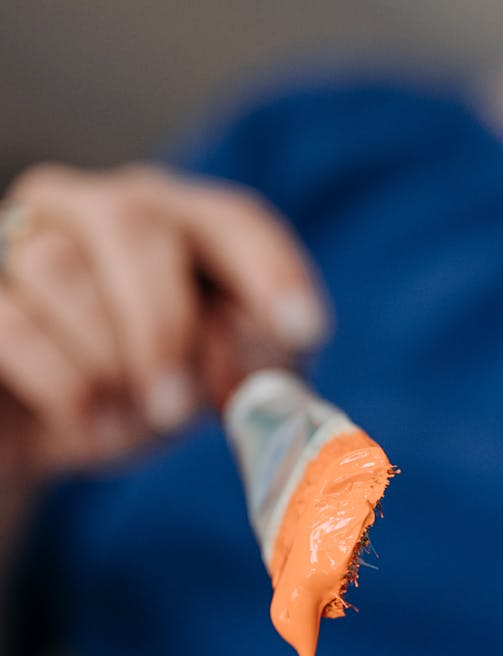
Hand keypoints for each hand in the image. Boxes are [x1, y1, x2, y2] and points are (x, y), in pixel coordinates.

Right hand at [0, 163, 327, 477]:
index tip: (303, 332)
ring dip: (105, 365)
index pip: (233, 220)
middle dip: (164, 324)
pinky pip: (12, 324)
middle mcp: (93, 208)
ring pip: (60, 270)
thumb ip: (244, 373)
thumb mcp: (201, 387)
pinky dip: (62, 387)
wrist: (37, 427)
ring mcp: (19, 237)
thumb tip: (267, 386)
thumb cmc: (134, 395)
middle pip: (134, 223)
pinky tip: (86, 425)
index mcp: (173, 223)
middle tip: (176, 409)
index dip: (271, 271)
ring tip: (127, 423)